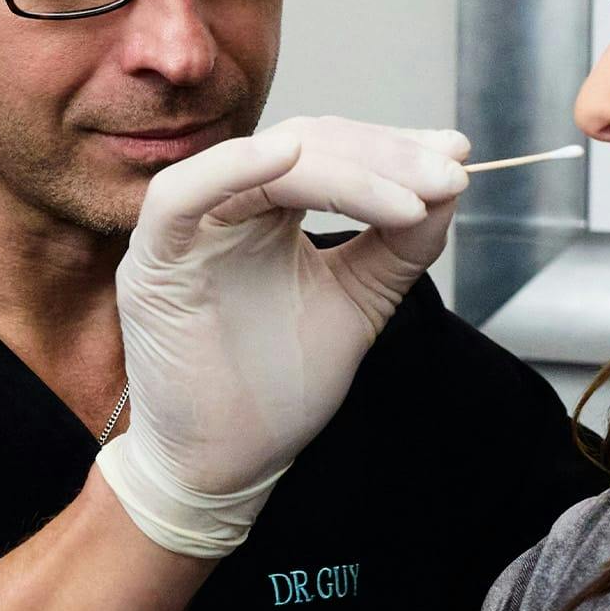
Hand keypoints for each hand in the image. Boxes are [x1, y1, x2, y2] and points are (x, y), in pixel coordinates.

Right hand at [103, 115, 469, 555]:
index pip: (333, 150)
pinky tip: (291, 158)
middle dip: (384, 157)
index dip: (394, 147)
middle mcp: (228, 206)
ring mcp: (188, 229)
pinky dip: (234, 168)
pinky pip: (182, 196)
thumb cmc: (278, 386)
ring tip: (410, 198)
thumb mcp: (359, 300)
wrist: (228, 465)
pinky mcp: (153, 261)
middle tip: (446, 175)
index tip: (457, 154)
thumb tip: (450, 183)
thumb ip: (400, 244)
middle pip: (308, 145)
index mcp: (270, 209)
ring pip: (264, 165)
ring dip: (346, 170)